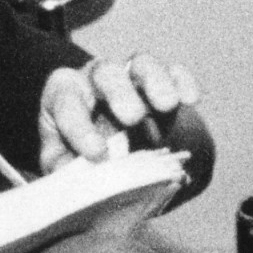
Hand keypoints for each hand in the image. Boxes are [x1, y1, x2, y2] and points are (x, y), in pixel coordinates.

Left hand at [38, 52, 198, 171]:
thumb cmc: (78, 158)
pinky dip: (182, 82)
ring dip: (155, 81)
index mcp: (64, 96)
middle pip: (105, 71)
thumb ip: (65, 172)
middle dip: (119, 92)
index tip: (98, 154)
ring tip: (168, 105)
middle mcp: (96, 80)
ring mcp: (130, 77)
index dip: (79, 126)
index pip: (67, 102)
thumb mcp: (62, 165)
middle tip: (133, 118)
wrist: (108, 155)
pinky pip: (172, 72)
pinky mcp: (161, 82)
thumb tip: (79, 188)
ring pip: (141, 64)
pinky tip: (191, 100)